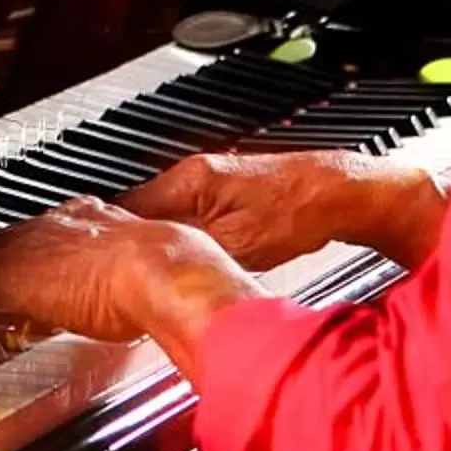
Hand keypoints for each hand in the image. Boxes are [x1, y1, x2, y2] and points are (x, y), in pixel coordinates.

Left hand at [0, 198, 254, 351]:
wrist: (165, 271)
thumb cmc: (172, 278)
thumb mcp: (146, 281)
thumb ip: (133, 293)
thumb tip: (142, 316)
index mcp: (89, 221)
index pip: (36, 238)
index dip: (17, 262)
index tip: (9, 285)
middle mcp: (52, 226)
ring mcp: (27, 248)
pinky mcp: (6, 277)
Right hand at [116, 151, 354, 271]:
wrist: (337, 196)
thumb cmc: (297, 212)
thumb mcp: (237, 244)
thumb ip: (192, 254)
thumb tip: (161, 271)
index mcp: (188, 180)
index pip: (130, 208)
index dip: (120, 239)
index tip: (113, 264)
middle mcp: (194, 176)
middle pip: (146, 214)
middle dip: (141, 244)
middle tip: (135, 274)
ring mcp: (210, 184)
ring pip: (170, 219)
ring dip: (166, 244)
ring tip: (166, 270)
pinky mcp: (227, 197)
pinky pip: (192, 220)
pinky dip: (189, 241)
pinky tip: (198, 261)